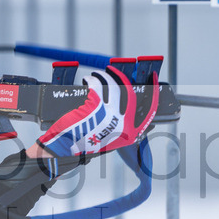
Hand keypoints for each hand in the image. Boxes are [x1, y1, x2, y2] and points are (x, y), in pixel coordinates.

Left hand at [36, 65, 156, 157]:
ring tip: (96, 75)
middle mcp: (122, 125)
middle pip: (129, 93)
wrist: (63, 149)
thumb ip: (119, 122)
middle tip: (113, 70)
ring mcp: (109, 116)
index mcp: (130, 134)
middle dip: (121, 78)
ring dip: (104, 76)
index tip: (154, 78)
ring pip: (112, 87)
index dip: (154, 92)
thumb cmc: (83, 142)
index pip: (149, 111)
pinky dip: (92, 80)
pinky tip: (88, 80)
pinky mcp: (95, 108)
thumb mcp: (108, 136)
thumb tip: (126, 98)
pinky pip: (97, 86)